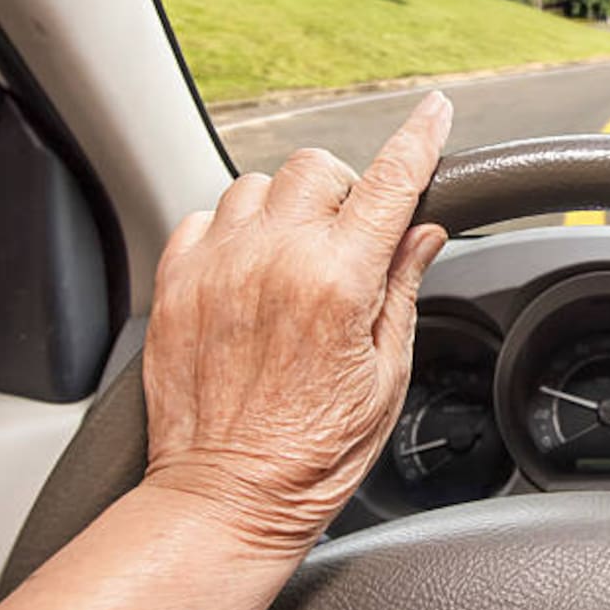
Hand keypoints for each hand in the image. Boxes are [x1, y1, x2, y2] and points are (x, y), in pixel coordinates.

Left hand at [141, 92, 451, 552]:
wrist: (228, 498)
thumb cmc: (314, 452)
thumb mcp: (386, 374)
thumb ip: (402, 287)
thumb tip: (423, 233)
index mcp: (338, 283)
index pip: (390, 184)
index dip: (419, 139)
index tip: (433, 111)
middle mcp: (274, 261)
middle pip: (317, 167)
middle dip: (343, 190)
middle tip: (350, 240)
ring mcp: (218, 268)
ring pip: (256, 183)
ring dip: (285, 207)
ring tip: (292, 259)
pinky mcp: (176, 284)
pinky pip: (204, 216)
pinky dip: (231, 230)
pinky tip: (248, 271)